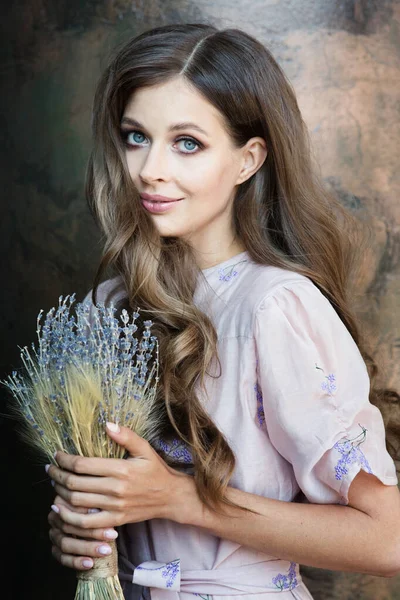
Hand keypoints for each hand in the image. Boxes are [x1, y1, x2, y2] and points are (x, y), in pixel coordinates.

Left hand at [47, 423, 191, 530]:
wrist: (171, 497)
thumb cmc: (157, 471)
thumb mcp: (145, 449)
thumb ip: (126, 436)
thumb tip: (107, 424)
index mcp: (121, 469)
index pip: (83, 465)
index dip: (65, 460)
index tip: (57, 455)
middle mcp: (115, 489)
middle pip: (75, 483)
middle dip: (57, 475)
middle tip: (50, 469)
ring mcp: (114, 506)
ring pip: (77, 502)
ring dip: (59, 493)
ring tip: (54, 484)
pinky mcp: (115, 520)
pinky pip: (86, 524)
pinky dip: (69, 517)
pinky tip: (61, 508)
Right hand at [48, 496, 118, 570]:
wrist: (96, 524)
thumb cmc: (99, 509)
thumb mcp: (98, 504)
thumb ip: (96, 506)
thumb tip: (100, 510)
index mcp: (62, 502)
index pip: (73, 508)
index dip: (90, 514)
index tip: (109, 517)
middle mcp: (55, 517)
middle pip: (70, 526)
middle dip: (93, 532)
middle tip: (112, 536)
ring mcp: (54, 534)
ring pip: (66, 543)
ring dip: (87, 548)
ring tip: (105, 551)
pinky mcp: (55, 549)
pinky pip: (62, 558)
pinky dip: (76, 562)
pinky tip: (90, 563)